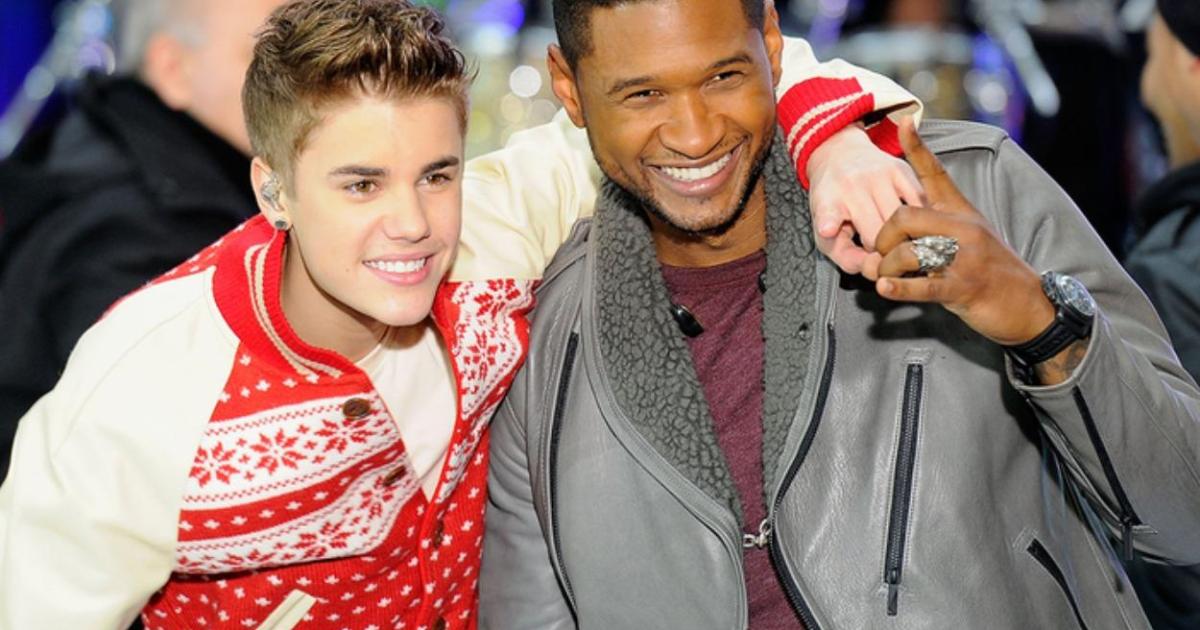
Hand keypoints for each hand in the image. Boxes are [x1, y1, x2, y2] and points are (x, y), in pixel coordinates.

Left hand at [805, 123, 924, 275]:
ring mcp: (879, 175)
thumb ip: (845, 256)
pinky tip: (916, 224)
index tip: (828, 229)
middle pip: (878, 232)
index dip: (829, 222)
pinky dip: (922, 219)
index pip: (829, 213)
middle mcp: (853, 185)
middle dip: (884, 250)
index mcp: (829, 201)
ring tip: (899, 239)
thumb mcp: (827, 231)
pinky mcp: (902, 169)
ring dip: (905, 236)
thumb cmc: (834, 200)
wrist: (840, 155)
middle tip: (883, 252)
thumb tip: (871, 269)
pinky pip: (921, 204)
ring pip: (904, 220)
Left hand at [873, 118, 1055, 346]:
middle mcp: (963, 228)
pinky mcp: (963, 287)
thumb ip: (939, 225)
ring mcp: (964, 258)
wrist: (1029, 305)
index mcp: (962, 212)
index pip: (936, 173)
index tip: (905, 120)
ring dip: (887, 268)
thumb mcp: (971, 237)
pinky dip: (900, 288)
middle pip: (904, 216)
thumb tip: (903, 221)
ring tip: (885, 278)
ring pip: (908, 251)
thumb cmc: (994, 271)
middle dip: (882, 237)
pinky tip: (885, 288)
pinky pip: (923, 284)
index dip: (918, 148)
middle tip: (879, 254)